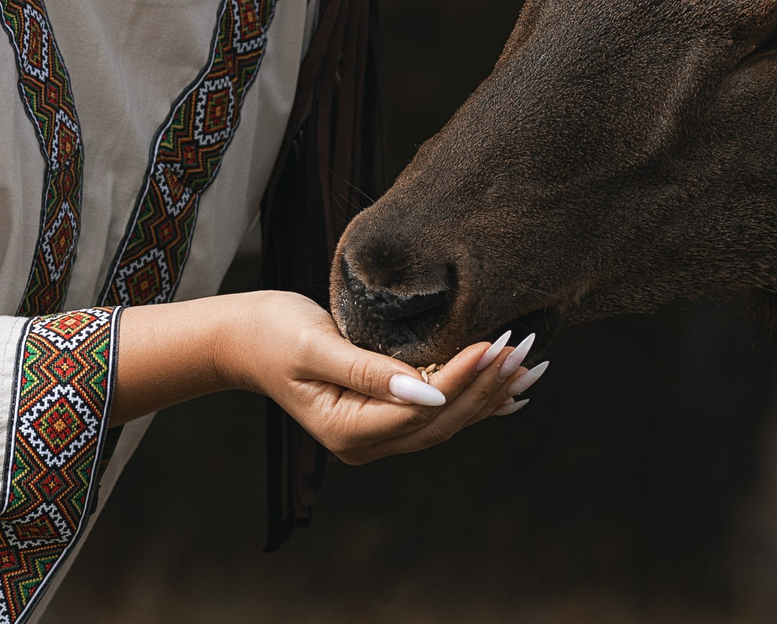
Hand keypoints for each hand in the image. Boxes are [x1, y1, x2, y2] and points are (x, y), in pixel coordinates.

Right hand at [220, 290, 540, 464]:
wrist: (244, 340)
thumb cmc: (273, 332)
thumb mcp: (315, 346)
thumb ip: (367, 370)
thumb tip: (426, 391)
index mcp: (348, 431)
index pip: (422, 408)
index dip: (462, 377)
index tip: (495, 345)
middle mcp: (368, 444)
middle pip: (443, 421)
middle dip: (487, 385)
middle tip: (525, 347)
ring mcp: (377, 436)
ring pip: (448, 421)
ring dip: (491, 393)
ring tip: (532, 364)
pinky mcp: (385, 418)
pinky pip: (439, 414)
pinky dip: (476, 400)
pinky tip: (511, 391)